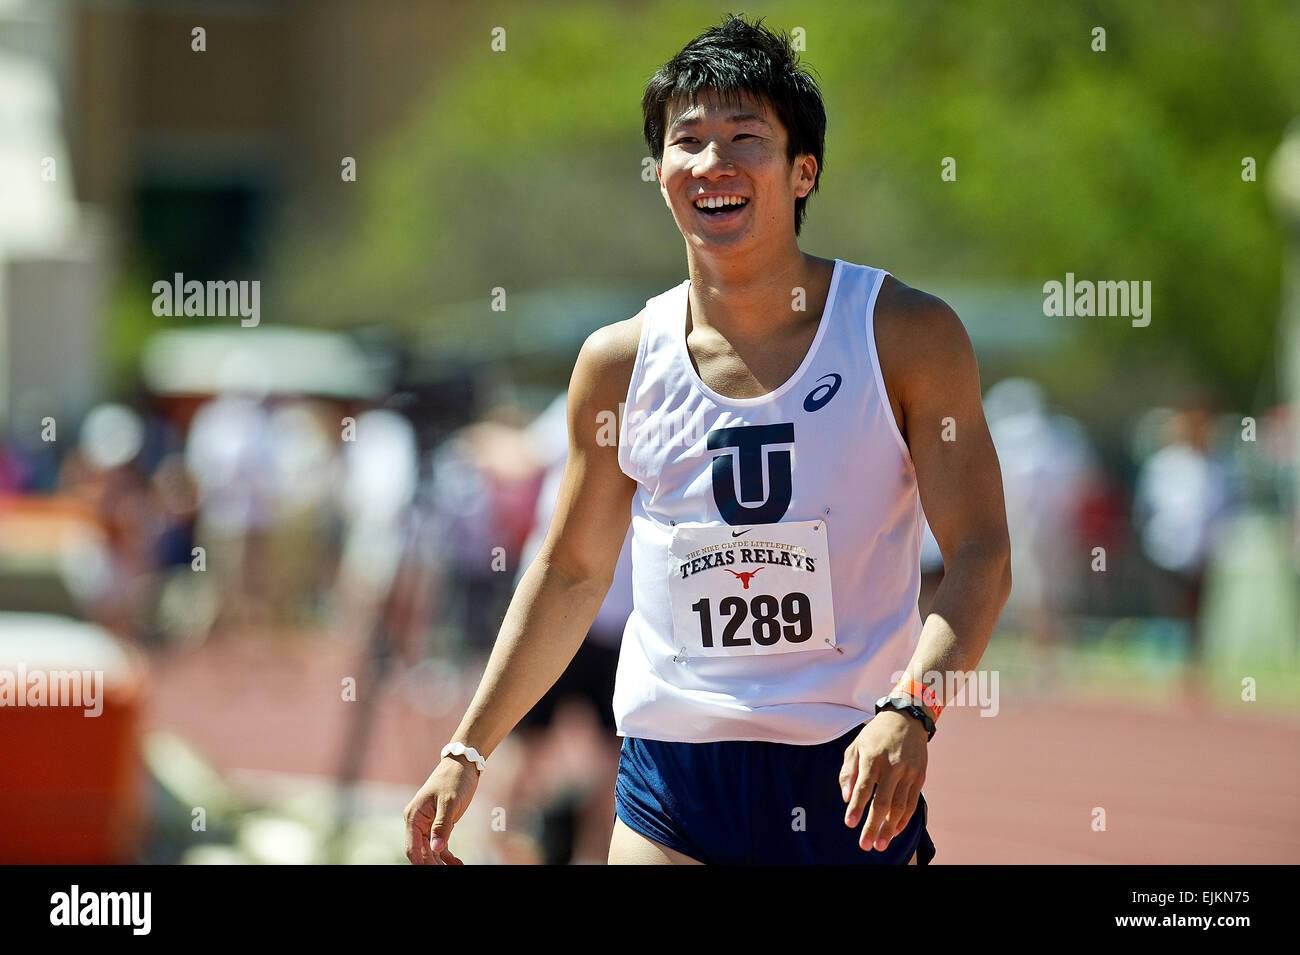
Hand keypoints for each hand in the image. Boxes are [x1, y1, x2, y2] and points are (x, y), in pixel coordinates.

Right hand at [403, 755, 480, 864]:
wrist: (463, 764)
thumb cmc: (454, 779)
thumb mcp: (449, 802)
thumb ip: (442, 826)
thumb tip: (436, 849)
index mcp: (414, 816)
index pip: (412, 848)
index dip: (420, 864)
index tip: (431, 872)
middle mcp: (417, 822)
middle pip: (421, 852)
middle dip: (432, 865)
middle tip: (447, 873)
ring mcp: (427, 824)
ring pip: (430, 850)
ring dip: (440, 862)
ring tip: (455, 870)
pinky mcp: (438, 824)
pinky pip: (440, 844)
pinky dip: (447, 855)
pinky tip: (457, 864)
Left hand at [839, 712, 927, 851]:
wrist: (907, 719)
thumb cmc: (875, 735)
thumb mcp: (855, 746)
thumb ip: (848, 772)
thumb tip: (845, 797)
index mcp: (873, 757)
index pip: (864, 787)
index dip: (856, 807)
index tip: (849, 824)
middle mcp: (893, 766)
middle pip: (882, 802)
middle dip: (873, 826)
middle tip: (866, 845)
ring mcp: (909, 772)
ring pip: (900, 806)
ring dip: (889, 828)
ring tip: (880, 844)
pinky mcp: (920, 776)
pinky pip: (912, 802)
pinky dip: (903, 819)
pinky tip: (894, 830)